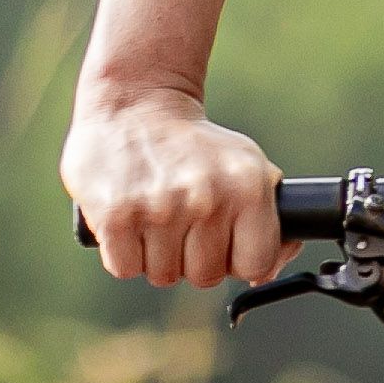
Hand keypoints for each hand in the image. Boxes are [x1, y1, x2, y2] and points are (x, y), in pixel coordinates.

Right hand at [63, 91, 290, 288]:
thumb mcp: (247, 167)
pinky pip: (126, 268)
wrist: (136, 106)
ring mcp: (160, 207)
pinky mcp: (116, 216)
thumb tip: (267, 273)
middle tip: (183, 222)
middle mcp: (206, 197)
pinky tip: (132, 218)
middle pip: (205, 276)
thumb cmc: (195, 146)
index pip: (255, 265)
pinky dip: (125, 252)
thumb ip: (267, 221)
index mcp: (247, 187)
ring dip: (157, 255)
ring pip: (163, 275)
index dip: (237, 260)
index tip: (224, 243)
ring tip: (156, 214)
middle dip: (193, 258)